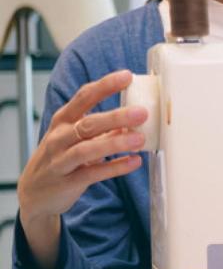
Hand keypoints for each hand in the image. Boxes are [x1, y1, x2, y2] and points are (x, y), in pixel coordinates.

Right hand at [17, 70, 146, 268]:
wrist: (34, 192)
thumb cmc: (61, 157)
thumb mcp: (77, 137)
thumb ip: (105, 128)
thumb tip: (138, 118)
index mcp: (63, 120)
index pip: (83, 97)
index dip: (105, 86)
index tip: (127, 76)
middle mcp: (59, 137)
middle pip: (88, 124)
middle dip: (115, 117)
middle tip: (142, 112)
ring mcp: (61, 160)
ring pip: (87, 149)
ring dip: (115, 143)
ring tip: (140, 139)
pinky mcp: (67, 182)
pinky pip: (92, 173)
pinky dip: (114, 168)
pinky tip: (135, 162)